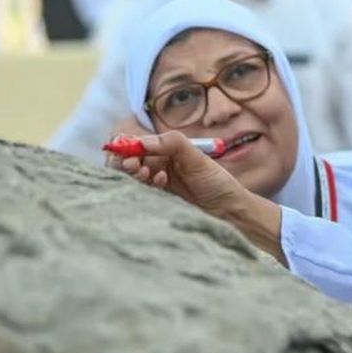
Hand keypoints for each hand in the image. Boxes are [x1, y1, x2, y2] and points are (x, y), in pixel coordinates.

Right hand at [108, 131, 285, 259]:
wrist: (228, 210)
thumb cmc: (216, 181)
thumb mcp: (196, 157)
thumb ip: (172, 143)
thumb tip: (142, 142)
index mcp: (164, 149)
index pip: (133, 142)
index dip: (123, 145)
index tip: (126, 151)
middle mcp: (156, 164)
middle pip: (125, 160)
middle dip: (124, 161)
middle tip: (134, 166)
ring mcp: (154, 182)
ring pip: (129, 176)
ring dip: (134, 173)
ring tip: (148, 174)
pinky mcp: (155, 199)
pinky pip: (139, 191)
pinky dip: (144, 185)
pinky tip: (161, 183)